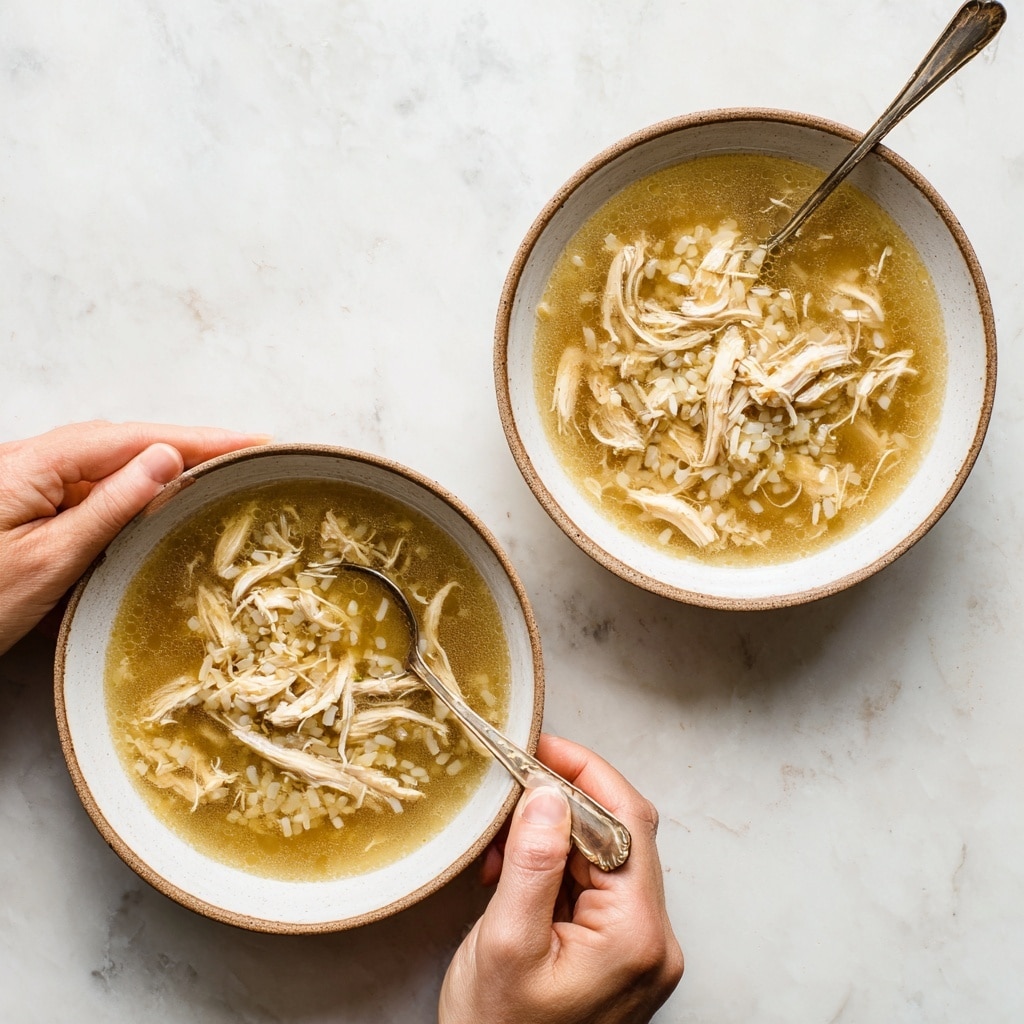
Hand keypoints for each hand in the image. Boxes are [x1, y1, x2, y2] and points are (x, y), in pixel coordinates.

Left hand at [0, 420, 268, 654]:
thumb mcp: (51, 560)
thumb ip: (111, 505)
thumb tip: (166, 459)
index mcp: (33, 464)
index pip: (133, 438)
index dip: (200, 437)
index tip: (253, 439)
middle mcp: (28, 460)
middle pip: (123, 440)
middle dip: (189, 442)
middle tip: (249, 452)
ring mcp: (23, 480)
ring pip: (107, 460)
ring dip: (163, 461)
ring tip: (219, 468)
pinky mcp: (23, 504)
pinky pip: (88, 483)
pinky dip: (132, 485)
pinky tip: (158, 494)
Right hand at [439, 734, 682, 1023]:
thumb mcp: (504, 945)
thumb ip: (532, 864)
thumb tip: (550, 793)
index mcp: (636, 936)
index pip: (627, 823)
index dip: (586, 774)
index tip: (542, 748)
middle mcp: (651, 940)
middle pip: (620, 835)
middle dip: (564, 802)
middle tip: (514, 782)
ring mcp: (639, 948)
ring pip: (605, 856)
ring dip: (554, 835)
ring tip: (502, 842)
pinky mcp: (620, 953)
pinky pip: (594, 886)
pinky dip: (555, 866)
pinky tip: (515, 871)